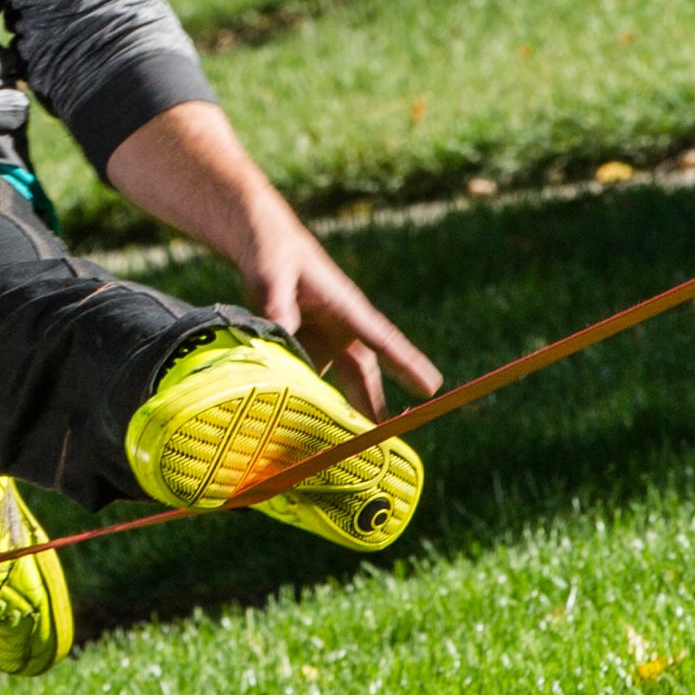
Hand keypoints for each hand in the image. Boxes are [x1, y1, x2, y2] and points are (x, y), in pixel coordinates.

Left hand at [250, 218, 443, 417]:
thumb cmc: (275, 255)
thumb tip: (283, 330)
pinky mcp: (308, 346)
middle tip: (393, 437)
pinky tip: (314, 427)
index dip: (406, 364)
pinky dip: (318, 403)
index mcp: (346, 307)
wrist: (263, 248)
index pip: (383, 340)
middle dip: (379, 404)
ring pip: (346, 382)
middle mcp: (343, 328)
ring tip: (360, 446)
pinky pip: (317, 379)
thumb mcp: (274, 276)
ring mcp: (327, 339)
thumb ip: (279, 304)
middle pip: (366, 373)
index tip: (431, 386)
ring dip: (352, 411)